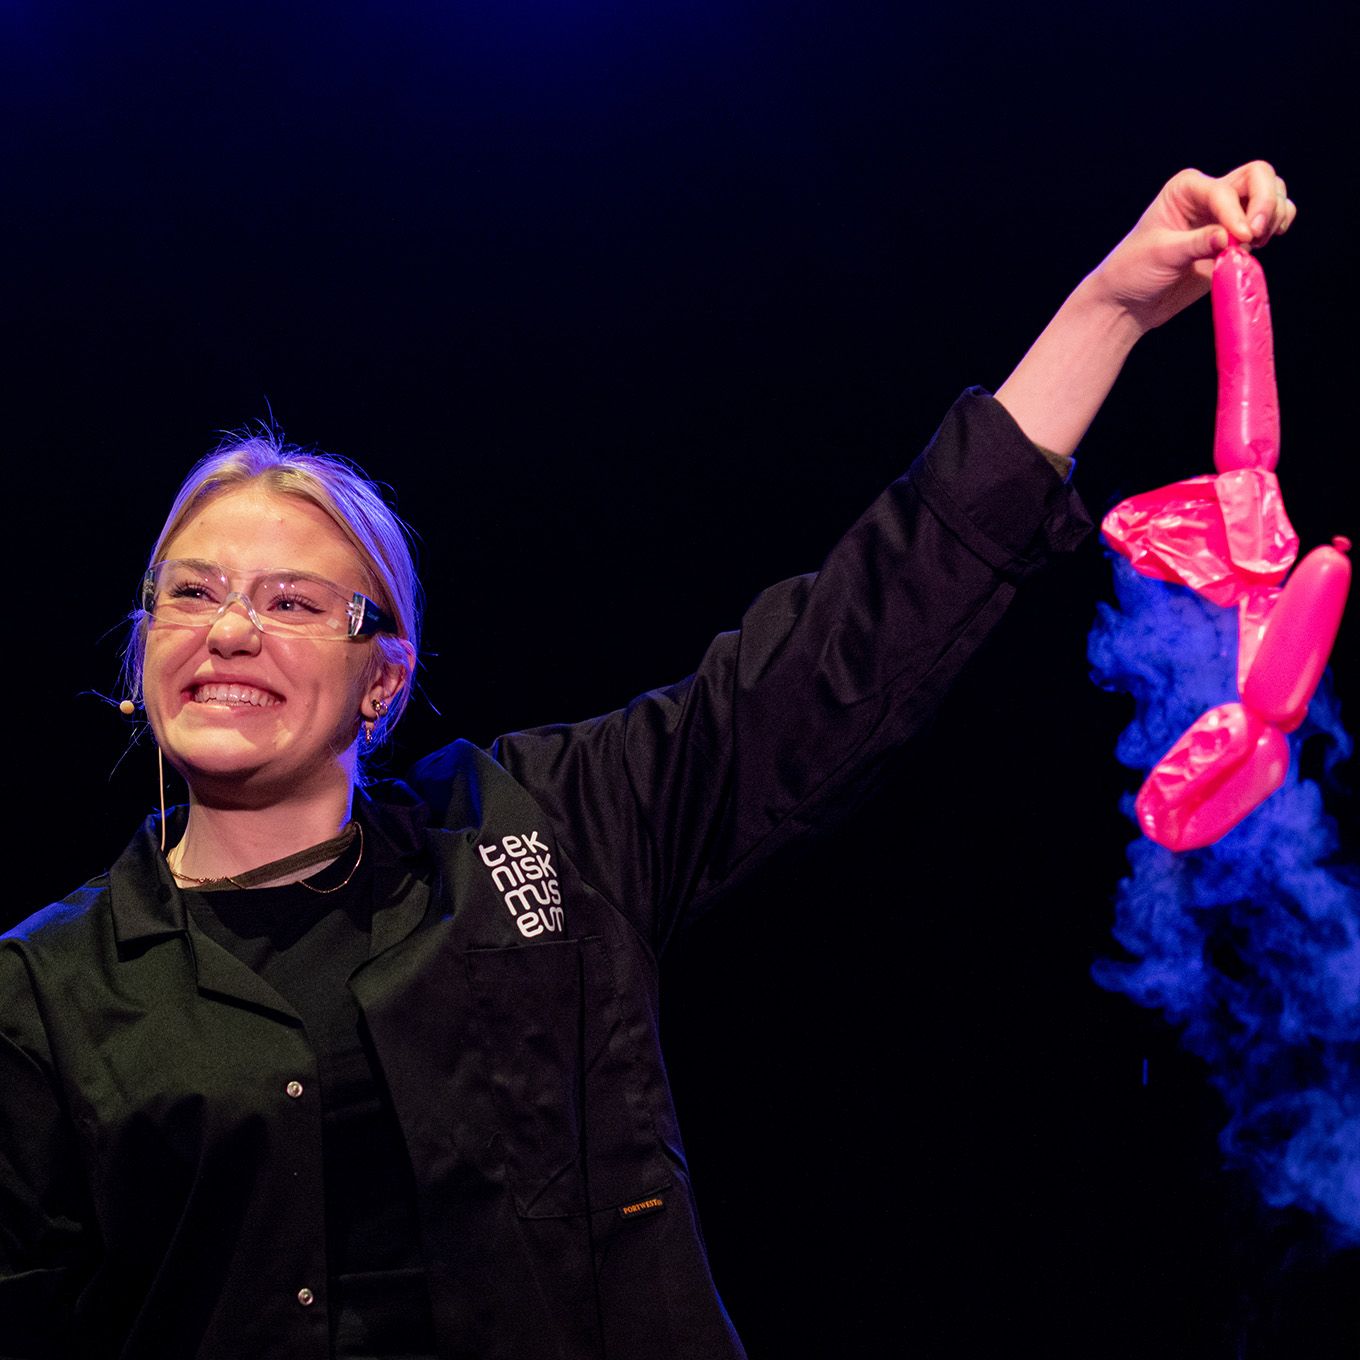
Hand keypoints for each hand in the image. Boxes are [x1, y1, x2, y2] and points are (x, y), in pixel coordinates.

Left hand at [1086, 161, 1295, 334]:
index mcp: (1186, 188)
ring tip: (1256, 243)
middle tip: (1256, 235)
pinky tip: (1261, 245)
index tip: (1240, 239)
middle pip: (1260, 176)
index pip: (1225, 190)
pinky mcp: (1238, 238)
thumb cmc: (1135, 271)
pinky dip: (1277, 227)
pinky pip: (1272, 220)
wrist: (1132, 300)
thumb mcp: (1161, 255)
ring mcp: (1227, 215)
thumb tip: (1229, 237)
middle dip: (1266, 203)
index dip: (1236, 213)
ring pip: (1272, 195)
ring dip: (1274, 216)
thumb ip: (1196, 243)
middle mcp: (1210, 194)